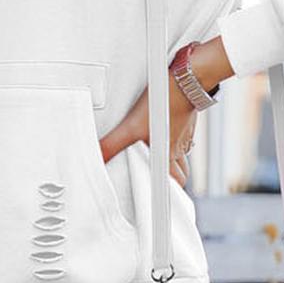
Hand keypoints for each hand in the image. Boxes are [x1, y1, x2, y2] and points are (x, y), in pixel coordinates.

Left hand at [99, 36, 230, 187]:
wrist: (186, 79)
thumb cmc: (164, 103)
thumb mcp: (131, 127)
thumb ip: (112, 144)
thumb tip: (98, 158)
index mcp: (167, 155)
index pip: (176, 184)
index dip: (170, 194)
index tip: (164, 202)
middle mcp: (179, 147)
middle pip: (182, 173)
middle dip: (173, 180)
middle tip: (160, 180)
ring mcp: (185, 133)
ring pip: (183, 154)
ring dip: (174, 159)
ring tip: (160, 158)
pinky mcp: (186, 118)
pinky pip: (183, 134)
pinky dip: (176, 137)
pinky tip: (166, 129)